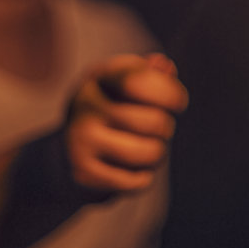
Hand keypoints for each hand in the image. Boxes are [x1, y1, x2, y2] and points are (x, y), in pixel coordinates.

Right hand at [66, 53, 188, 194]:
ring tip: (148, 149)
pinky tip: (133, 169)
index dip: (169, 93)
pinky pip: (136, 180)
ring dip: (158, 154)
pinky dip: (143, 178)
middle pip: (155, 121)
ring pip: (150, 153)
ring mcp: (80, 139)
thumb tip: (165, 66)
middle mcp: (85, 105)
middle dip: (166, 128)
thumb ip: (150, 73)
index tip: (179, 103)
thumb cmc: (113, 108)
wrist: (69, 148)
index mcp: (100, 77)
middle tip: (158, 129)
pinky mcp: (82, 172)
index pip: (139, 81)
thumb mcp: (128, 83)